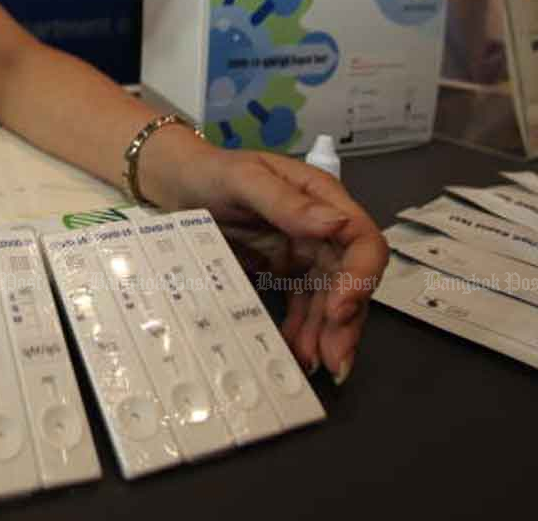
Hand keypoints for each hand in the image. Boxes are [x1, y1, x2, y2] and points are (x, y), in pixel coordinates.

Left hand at [165, 146, 387, 386]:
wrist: (176, 185)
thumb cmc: (211, 173)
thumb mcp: (245, 180)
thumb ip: (287, 202)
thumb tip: (336, 224)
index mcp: (322, 199)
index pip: (362, 240)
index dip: (360, 277)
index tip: (340, 308)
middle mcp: (320, 229)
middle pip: (349, 279)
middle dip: (346, 320)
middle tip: (334, 360)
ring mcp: (303, 254)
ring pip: (329, 300)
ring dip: (325, 334)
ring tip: (311, 364)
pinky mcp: (284, 274)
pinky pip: (302, 307)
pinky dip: (302, 331)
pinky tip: (295, 352)